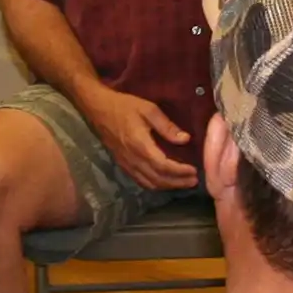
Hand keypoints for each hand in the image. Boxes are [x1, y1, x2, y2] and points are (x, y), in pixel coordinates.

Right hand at [78, 87, 198, 190]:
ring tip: (184, 183)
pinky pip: (140, 180)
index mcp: (140, 145)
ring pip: (149, 183)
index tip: (195, 170)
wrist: (98, 109)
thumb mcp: (149, 110)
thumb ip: (167, 126)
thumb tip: (185, 139)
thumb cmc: (124, 106)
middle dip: (178, 182)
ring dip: (168, 186)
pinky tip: (165, 181)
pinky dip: (155, 184)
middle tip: (194, 181)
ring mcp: (126, 164)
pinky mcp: (123, 164)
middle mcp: (133, 159)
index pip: (163, 166)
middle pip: (158, 179)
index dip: (180, 172)